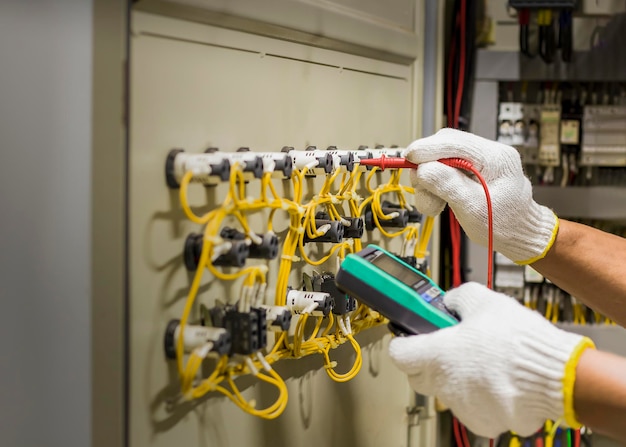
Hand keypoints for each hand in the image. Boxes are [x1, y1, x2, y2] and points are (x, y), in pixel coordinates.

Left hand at [388, 282, 593, 437]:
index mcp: (436, 354)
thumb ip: (458, 297)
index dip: (405, 341)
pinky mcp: (481, 421)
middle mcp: (444, 384)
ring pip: (446, 390)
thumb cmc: (520, 341)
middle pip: (418, 374)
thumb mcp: (484, 300)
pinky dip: (479, 394)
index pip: (398, 353)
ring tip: (484, 359)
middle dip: (429, 359)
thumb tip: (449, 301)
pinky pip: (470, 406)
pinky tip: (497, 379)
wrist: (557, 376)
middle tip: (450, 344)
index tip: (412, 335)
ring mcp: (462, 406)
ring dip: (457, 376)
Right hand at [405, 128, 556, 263]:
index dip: (427, 149)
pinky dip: (435, 183)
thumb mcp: (474, 209)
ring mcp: (480, 158)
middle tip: (420, 189)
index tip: (409, 159)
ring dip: (429, 179)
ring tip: (433, 203)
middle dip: (426, 166)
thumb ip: (449, 186)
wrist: (518, 233)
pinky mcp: (472, 167)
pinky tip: (438, 199)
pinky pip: (445, 167)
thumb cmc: (503, 225)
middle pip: (444, 145)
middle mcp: (489, 152)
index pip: (455, 142)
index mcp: (496, 158)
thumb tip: (423, 169)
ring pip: (441, 157)